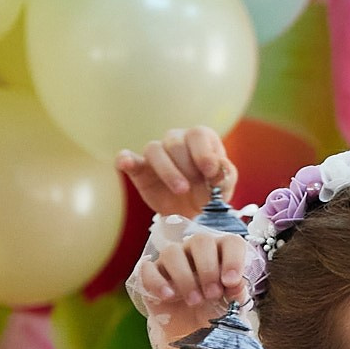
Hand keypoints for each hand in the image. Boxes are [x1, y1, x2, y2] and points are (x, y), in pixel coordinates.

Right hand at [116, 126, 239, 219]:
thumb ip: (225, 175)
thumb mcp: (224, 186)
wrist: (193, 214)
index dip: (204, 152)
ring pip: (154, 149)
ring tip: (181, 189)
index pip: (198, 134)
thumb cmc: (211, 193)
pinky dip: (125, 159)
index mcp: (200, 139)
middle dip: (187, 167)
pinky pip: (127, 157)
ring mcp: (157, 153)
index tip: (210, 172)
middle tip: (195, 190)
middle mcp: (177, 141)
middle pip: (175, 142)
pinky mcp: (139, 169)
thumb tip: (219, 168)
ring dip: (167, 170)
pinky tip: (125, 164)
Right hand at [131, 230, 260, 343]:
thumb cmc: (216, 310)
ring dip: (185, 277)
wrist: (193, 330)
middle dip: (208, 269)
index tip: (231, 282)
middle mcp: (197, 250)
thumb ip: (237, 292)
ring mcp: (173, 259)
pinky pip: (148, 268)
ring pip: (172, 251)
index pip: (231, 242)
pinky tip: (169, 297)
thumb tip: (236, 284)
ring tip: (195, 301)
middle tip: (213, 294)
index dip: (233, 259)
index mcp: (222, 252)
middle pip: (201, 241)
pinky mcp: (152, 273)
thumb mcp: (232, 305)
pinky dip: (157, 282)